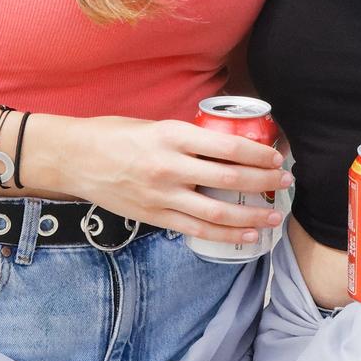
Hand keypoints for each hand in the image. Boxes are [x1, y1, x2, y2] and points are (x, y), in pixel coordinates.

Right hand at [35, 115, 294, 246]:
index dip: (258, 154)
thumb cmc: (114, 135)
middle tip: (285, 182)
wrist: (74, 158)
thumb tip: (225, 145)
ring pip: (218, 212)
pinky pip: (197, 231)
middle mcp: (170, 167)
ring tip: (274, 216)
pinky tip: (247, 235)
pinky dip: (226, 235)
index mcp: (172, 136)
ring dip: (252, 215)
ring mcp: (162, 196)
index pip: (228, 146)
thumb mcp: (155, 124)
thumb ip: (187, 137)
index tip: (276, 156)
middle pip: (230, 179)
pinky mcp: (154, 217)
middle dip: (264, 182)